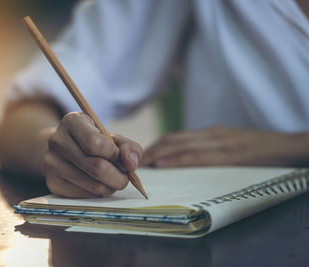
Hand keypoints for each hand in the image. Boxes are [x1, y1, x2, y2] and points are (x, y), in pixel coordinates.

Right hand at [44, 112, 142, 197]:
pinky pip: (85, 195)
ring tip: (112, 179)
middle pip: (97, 167)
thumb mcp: (111, 137)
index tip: (118, 156)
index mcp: (72, 121)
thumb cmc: (92, 141)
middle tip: (123, 176)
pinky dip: (98, 193)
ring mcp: (51, 163)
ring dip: (111, 186)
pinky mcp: (52, 182)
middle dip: (119, 176)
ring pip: (94, 185)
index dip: (113, 154)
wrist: (63, 148)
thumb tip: (131, 164)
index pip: (95, 143)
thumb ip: (128, 147)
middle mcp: (57, 140)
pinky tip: (96, 183)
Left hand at [141, 125, 308, 167]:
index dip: (156, 145)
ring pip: (180, 146)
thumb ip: (210, 148)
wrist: (289, 146)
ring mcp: (220, 142)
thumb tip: (186, 158)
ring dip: (157, 154)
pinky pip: (197, 156)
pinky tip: (164, 164)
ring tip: (140, 163)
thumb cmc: (260, 148)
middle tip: (131, 160)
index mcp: (211, 133)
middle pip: (172, 139)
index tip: (140, 155)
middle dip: (150, 150)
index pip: (176, 137)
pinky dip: (177, 159)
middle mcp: (212, 135)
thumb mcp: (231, 144)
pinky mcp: (229, 154)